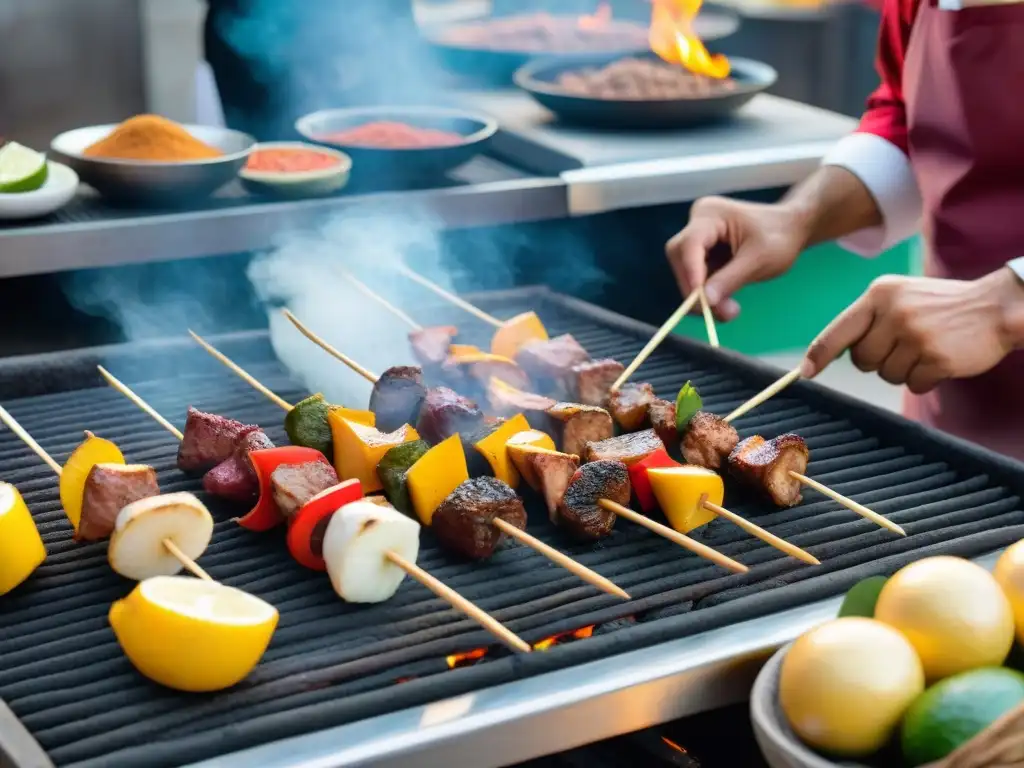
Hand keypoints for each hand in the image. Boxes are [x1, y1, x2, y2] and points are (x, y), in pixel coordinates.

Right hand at [665, 196, 808, 320]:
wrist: (791, 230)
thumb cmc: (780, 237)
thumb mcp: (759, 260)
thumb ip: (730, 279)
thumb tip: (706, 302)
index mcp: (711, 214)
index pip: (690, 244)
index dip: (691, 273)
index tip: (700, 300)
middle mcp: (698, 223)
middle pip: (681, 259)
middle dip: (695, 290)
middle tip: (716, 315)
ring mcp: (699, 238)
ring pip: (686, 272)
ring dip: (703, 297)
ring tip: (730, 312)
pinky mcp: (702, 254)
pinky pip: (696, 278)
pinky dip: (708, 294)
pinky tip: (726, 305)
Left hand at [802, 269, 1023, 392]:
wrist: (996, 306)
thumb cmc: (939, 306)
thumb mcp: (899, 297)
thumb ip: (867, 319)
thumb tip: (824, 353)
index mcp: (879, 294)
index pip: (838, 330)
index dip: (819, 355)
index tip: (806, 372)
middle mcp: (894, 312)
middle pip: (862, 360)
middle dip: (878, 361)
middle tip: (904, 345)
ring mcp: (916, 335)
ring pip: (887, 375)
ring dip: (904, 370)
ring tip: (926, 347)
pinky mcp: (936, 357)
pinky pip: (913, 384)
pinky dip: (925, 378)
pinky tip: (940, 358)